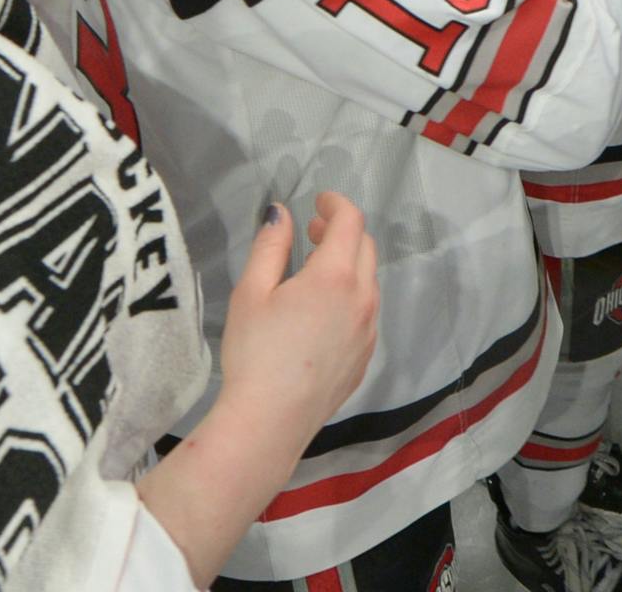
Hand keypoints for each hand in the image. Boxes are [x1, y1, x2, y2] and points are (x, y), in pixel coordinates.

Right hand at [216, 193, 379, 449]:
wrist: (270, 421)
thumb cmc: (255, 353)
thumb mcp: (251, 293)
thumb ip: (270, 246)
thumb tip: (282, 213)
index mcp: (336, 276)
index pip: (350, 222)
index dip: (336, 204)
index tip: (319, 200)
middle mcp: (363, 298)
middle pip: (365, 247)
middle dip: (342, 231)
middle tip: (312, 230)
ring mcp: (370, 329)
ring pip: (369, 280)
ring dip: (349, 263)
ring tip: (314, 269)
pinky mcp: (366, 355)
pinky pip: (366, 311)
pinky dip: (351, 295)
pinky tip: (322, 310)